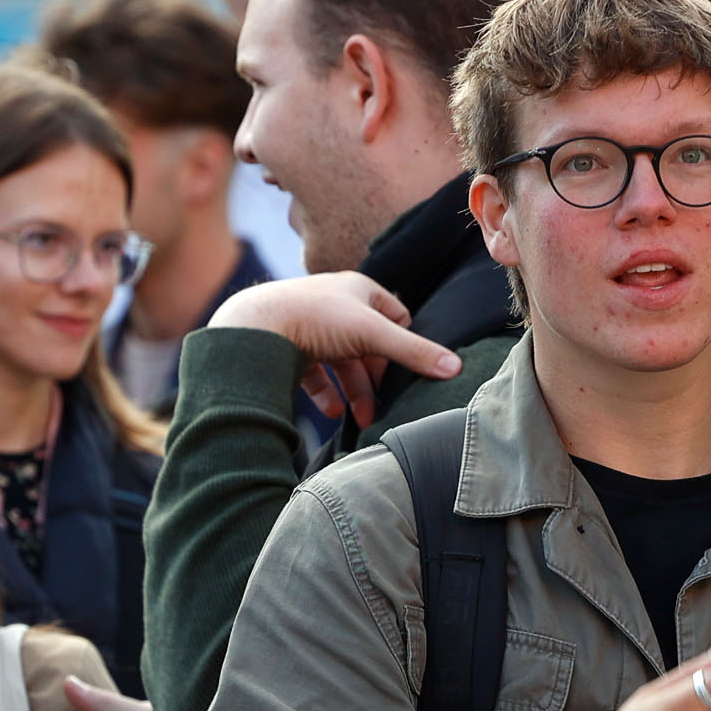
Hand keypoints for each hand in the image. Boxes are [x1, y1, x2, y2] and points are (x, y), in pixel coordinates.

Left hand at [209, 272, 463, 426]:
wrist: (254, 327)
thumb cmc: (315, 319)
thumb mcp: (372, 334)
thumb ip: (414, 352)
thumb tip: (456, 368)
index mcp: (358, 290)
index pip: (396, 318)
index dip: (403, 346)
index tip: (405, 373)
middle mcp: (335, 304)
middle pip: (368, 347)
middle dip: (375, 380)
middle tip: (381, 407)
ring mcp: (311, 326)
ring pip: (341, 363)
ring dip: (353, 393)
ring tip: (358, 421)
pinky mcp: (288, 346)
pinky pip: (314, 374)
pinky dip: (326, 394)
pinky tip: (332, 413)